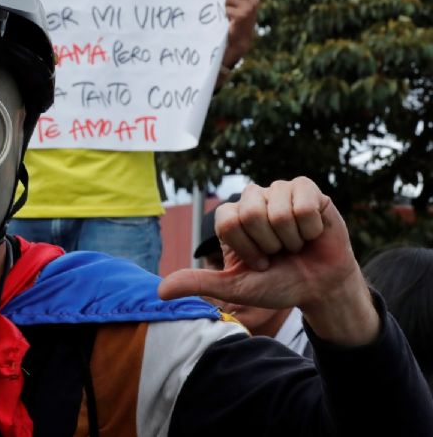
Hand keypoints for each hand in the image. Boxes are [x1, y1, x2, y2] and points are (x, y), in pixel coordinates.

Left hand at [159, 177, 379, 345]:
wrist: (319, 286)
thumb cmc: (277, 283)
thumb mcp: (235, 287)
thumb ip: (199, 283)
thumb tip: (161, 291)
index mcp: (231, 217)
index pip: (228, 222)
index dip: (247, 249)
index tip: (258, 262)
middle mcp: (251, 198)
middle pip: (250, 214)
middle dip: (269, 244)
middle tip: (279, 252)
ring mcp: (278, 190)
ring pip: (279, 213)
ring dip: (292, 239)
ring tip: (295, 244)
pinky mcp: (307, 188)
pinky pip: (304, 205)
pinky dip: (310, 228)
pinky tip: (311, 233)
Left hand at [222, 0, 258, 68]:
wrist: (240, 42)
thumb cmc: (238, 25)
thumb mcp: (241, 9)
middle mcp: (253, 3)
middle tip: (225, 4)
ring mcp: (247, 9)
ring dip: (224, 5)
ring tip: (226, 15)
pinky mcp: (240, 15)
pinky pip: (226, 8)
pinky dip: (224, 14)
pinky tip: (227, 20)